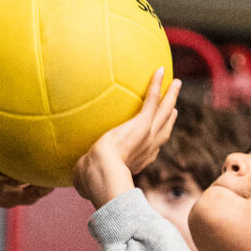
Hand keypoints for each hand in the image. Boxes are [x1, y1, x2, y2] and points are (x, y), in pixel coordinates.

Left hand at [72, 69, 181, 208]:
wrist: (101, 174)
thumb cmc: (91, 180)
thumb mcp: (88, 177)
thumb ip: (84, 173)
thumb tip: (73, 175)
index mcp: (138, 161)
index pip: (150, 149)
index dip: (156, 140)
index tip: (157, 133)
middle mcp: (148, 148)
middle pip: (164, 130)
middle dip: (169, 118)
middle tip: (174, 108)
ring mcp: (148, 135)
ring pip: (165, 112)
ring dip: (171, 97)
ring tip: (176, 83)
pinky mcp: (143, 124)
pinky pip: (153, 100)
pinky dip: (158, 85)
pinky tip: (160, 71)